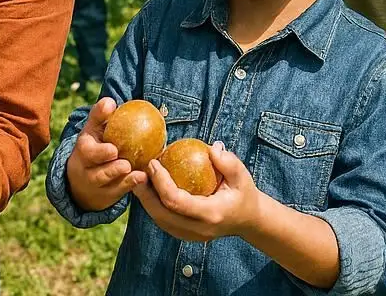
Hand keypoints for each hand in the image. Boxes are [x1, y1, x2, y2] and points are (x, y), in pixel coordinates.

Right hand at [65, 97, 146, 211]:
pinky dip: (130, 187)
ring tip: (138, 174)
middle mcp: (87, 172)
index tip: (114, 150)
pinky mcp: (107, 196)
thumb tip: (110, 102)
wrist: (82, 177)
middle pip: (98, 174)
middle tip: (125, 164)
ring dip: (124, 180)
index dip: (100, 153)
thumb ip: (100, 114)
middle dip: (111, 170)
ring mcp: (97, 187)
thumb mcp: (93, 129)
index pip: (88, 153)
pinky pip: (119, 193)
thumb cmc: (94, 144)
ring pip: (109, 186)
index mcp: (83, 152)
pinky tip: (143, 179)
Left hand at [132, 143, 262, 243]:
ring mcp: (192, 235)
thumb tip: (211, 149)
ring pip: (161, 221)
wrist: (249, 220)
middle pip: (162, 215)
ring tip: (136, 180)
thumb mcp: (242, 175)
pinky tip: (147, 190)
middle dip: (145, 194)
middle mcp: (199, 229)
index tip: (152, 163)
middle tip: (135, 172)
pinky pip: (165, 222)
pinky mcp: (187, 235)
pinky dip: (153, 206)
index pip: (177, 202)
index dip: (161, 183)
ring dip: (146, 201)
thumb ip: (228, 162)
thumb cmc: (244, 193)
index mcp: (211, 214)